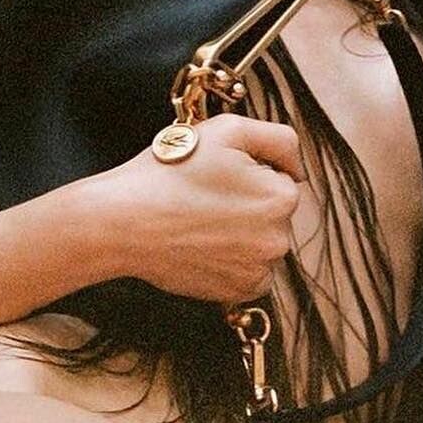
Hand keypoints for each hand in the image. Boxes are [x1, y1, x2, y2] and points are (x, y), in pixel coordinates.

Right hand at [91, 113, 304, 303]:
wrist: (123, 221)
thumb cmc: (171, 171)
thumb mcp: (228, 130)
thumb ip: (278, 139)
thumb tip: (298, 169)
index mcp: (281, 197)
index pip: (280, 180)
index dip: (247, 173)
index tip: (216, 176)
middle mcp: (279, 239)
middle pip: (272, 214)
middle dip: (246, 205)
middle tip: (203, 199)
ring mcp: (258, 269)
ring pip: (261, 244)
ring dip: (240, 234)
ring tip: (199, 223)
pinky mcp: (238, 292)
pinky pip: (249, 274)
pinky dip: (232, 263)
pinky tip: (203, 247)